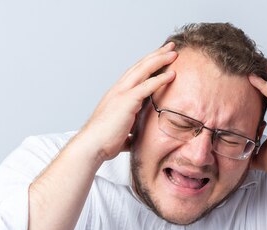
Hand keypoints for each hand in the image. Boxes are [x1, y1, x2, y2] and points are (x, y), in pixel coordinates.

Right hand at [78, 42, 177, 161]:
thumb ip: (128, 132)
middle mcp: (119, 90)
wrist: (92, 146)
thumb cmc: (103, 143)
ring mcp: (122, 93)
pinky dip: (161, 78)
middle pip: (140, 66)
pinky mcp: (127, 101)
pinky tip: (172, 73)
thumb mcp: (120, 134)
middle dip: (156, 55)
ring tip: (174, 52)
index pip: (135, 75)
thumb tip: (134, 139)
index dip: (148, 65)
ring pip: (144, 69)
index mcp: (117, 95)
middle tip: (170, 47)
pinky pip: (147, 85)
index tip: (160, 58)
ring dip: (160, 59)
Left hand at [249, 62, 266, 178]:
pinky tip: (252, 76)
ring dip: (266, 70)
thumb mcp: (257, 153)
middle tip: (252, 59)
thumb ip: (249, 149)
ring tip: (253, 59)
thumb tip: (235, 154)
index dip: (261, 84)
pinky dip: (264, 84)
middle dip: (265, 70)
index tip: (248, 76)